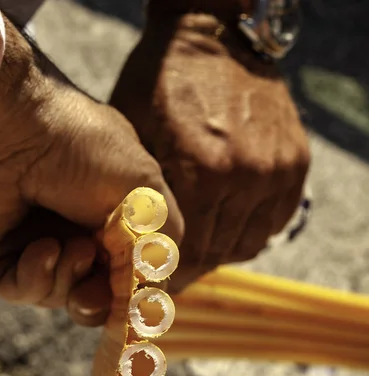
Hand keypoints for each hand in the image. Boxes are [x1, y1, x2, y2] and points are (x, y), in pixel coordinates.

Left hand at [0, 20, 182, 325]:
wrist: (6, 128)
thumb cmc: (80, 148)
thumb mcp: (144, 190)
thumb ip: (160, 242)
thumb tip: (155, 290)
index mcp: (106, 213)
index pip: (125, 267)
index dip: (133, 291)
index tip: (139, 309)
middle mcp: (69, 229)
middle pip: (94, 290)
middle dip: (100, 298)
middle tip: (96, 293)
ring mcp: (29, 244)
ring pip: (60, 294)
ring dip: (71, 277)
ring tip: (71, 247)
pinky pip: (22, 290)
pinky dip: (37, 277)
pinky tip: (41, 248)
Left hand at [111, 12, 309, 289]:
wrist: (213, 38)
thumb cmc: (160, 85)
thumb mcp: (134, 138)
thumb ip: (143, 196)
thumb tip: (141, 250)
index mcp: (201, 171)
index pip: (186, 251)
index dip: (169, 272)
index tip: (156, 281)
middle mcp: (245, 176)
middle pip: (216, 252)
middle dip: (191, 267)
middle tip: (175, 272)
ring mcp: (276, 170)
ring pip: (247, 243)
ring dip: (220, 252)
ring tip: (199, 249)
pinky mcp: (296, 162)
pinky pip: (274, 222)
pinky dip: (250, 230)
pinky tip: (227, 224)